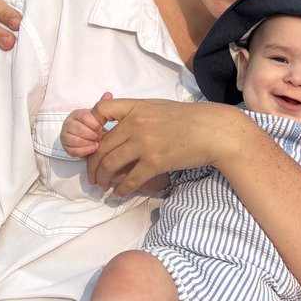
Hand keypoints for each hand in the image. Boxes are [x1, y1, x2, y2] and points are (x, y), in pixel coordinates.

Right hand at [61, 95, 110, 157]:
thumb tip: (108, 94)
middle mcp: (68, 124)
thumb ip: (102, 105)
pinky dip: (84, 150)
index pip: (83, 116)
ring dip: (88, 142)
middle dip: (91, 134)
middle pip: (78, 129)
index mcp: (76, 114)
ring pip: (75, 140)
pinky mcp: (66, 147)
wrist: (88, 137)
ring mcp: (65, 136)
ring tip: (97, 143)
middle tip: (100, 136)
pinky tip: (93, 148)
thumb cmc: (92, 125)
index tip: (101, 127)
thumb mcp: (97, 114)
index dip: (93, 123)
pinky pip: (73, 150)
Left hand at [85, 97, 240, 195]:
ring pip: (110, 164)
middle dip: (92, 165)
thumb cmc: (188, 119)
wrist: (212, 130)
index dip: (89, 127)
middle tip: (92, 176)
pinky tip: (119, 193)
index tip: (89, 143)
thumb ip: (136, 113)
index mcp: (136, 107)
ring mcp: (144, 143)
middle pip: (101, 146)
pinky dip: (121, 189)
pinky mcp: (155, 161)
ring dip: (102, 179)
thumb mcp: (158, 107)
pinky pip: (130, 179)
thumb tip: (116, 125)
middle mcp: (136, 123)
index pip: (100, 111)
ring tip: (102, 186)